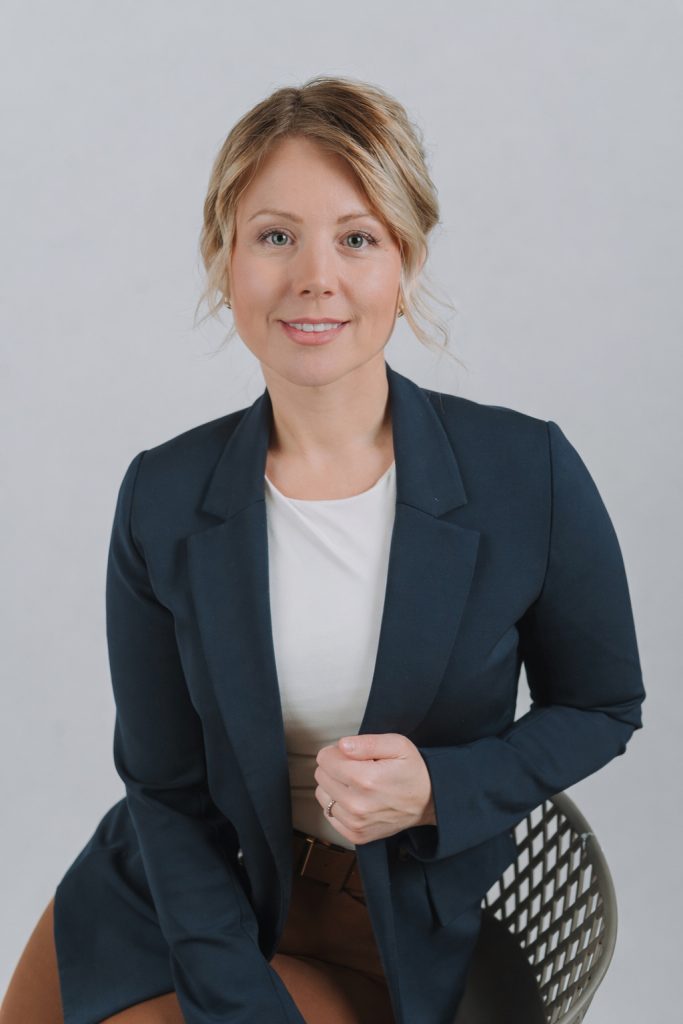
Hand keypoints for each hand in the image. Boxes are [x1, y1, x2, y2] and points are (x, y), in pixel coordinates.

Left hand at [314, 733, 435, 845]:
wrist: (429, 802)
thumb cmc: (413, 770)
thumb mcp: (397, 745)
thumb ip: (367, 742)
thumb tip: (341, 745)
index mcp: (366, 779)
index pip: (325, 759)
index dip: (336, 751)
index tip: (351, 754)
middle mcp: (358, 805)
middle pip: (321, 776)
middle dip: (334, 767)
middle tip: (356, 767)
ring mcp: (356, 823)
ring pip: (322, 795)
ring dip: (334, 786)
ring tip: (356, 783)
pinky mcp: (356, 835)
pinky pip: (329, 815)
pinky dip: (338, 805)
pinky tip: (355, 799)